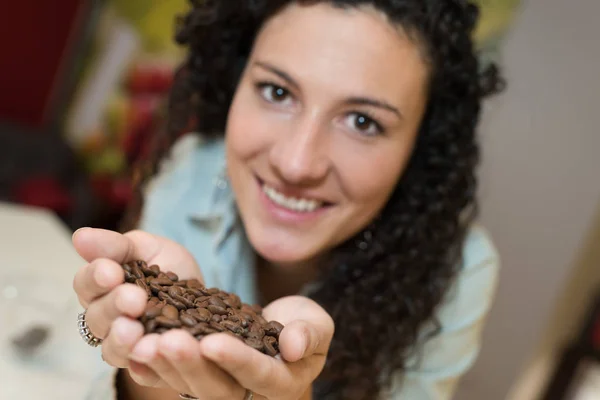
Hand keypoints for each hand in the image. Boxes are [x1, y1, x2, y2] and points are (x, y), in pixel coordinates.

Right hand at [72, 227, 202, 370]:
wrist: (207, 293)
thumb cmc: (169, 266)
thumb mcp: (147, 247)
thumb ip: (116, 246)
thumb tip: (80, 235)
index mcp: (101, 288)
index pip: (86, 284)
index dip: (95, 278)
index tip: (112, 271)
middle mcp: (107, 320)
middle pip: (96, 319)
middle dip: (114, 307)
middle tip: (134, 299)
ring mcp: (127, 345)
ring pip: (112, 349)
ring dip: (122, 340)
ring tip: (135, 329)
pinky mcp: (149, 366)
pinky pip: (142, 371)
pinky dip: (145, 365)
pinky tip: (153, 351)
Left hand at [128, 295, 333, 399]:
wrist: (278, 327)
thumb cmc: (299, 323)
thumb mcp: (314, 323)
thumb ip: (310, 333)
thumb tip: (293, 345)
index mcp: (281, 382)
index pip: (260, 376)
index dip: (236, 361)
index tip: (213, 342)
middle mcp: (248, 394)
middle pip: (217, 389)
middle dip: (191, 365)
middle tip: (168, 341)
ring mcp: (218, 388)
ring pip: (189, 386)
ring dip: (165, 365)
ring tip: (144, 341)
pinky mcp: (196, 377)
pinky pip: (170, 379)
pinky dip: (149, 369)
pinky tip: (133, 351)